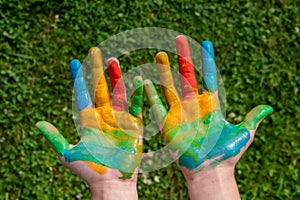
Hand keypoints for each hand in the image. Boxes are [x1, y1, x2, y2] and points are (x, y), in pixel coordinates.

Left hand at [36, 47, 142, 198]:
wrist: (113, 182)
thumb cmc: (91, 170)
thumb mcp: (69, 154)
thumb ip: (55, 138)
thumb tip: (38, 123)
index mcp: (88, 120)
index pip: (82, 94)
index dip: (78, 78)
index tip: (75, 62)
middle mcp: (104, 116)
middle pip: (100, 88)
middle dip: (97, 70)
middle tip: (96, 51)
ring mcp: (120, 119)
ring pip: (118, 92)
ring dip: (116, 77)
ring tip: (114, 60)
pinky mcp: (134, 125)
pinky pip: (136, 106)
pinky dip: (138, 93)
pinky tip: (138, 79)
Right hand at [144, 35, 272, 198]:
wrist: (210, 171)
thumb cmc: (226, 154)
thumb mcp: (243, 134)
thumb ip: (252, 119)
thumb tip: (267, 108)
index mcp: (211, 104)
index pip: (208, 76)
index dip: (206, 60)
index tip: (206, 44)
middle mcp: (194, 105)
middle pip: (187, 75)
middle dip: (184, 57)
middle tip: (179, 39)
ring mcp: (180, 113)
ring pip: (171, 86)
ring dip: (165, 70)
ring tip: (161, 54)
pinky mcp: (168, 124)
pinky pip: (157, 106)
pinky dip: (149, 94)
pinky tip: (143, 80)